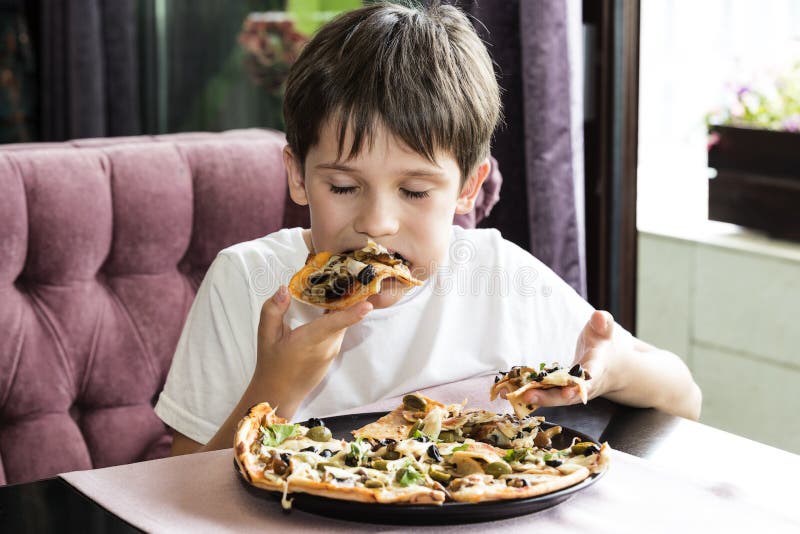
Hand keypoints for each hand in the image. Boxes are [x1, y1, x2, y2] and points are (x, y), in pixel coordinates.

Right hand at [250, 286, 371, 417]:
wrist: (280, 394)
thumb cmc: (272, 365)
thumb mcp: (265, 336)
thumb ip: (273, 310)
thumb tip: (284, 290)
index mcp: (311, 340)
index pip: (335, 324)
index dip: (352, 313)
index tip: (368, 304)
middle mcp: (327, 346)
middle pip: (342, 317)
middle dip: (348, 297)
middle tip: (347, 274)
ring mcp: (332, 350)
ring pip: (341, 323)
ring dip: (341, 306)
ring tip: (339, 284)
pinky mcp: (333, 352)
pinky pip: (338, 330)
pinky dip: (337, 317)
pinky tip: (328, 304)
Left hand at [518, 310, 616, 407]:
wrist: (610, 366)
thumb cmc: (602, 344)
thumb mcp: (604, 330)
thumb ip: (603, 323)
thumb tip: (598, 316)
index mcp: (597, 367)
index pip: (590, 377)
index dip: (579, 384)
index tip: (568, 390)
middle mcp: (584, 385)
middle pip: (568, 395)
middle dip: (549, 397)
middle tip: (528, 395)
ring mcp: (572, 391)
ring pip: (555, 399)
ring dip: (535, 398)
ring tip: (513, 395)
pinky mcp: (561, 392)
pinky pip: (547, 395)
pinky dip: (530, 394)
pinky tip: (510, 393)